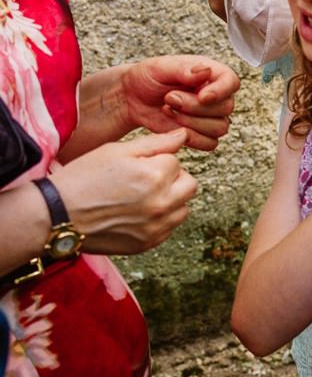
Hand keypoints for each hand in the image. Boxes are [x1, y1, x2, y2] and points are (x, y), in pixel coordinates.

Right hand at [49, 129, 197, 254]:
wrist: (57, 215)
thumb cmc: (83, 179)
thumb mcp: (116, 151)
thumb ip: (156, 143)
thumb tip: (184, 134)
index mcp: (154, 176)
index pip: (176, 161)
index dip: (156, 160)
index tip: (136, 166)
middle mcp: (161, 203)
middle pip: (189, 185)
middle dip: (172, 179)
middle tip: (144, 179)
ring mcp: (156, 226)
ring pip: (183, 208)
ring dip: (170, 200)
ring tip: (140, 197)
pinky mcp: (149, 243)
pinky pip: (170, 227)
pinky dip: (160, 219)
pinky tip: (136, 213)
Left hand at [121, 56, 239, 150]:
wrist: (133, 98)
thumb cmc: (148, 78)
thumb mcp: (161, 67)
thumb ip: (184, 69)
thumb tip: (206, 71)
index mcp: (211, 74)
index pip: (232, 82)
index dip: (221, 91)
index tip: (202, 96)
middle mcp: (216, 96)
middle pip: (225, 108)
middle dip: (195, 107)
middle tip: (169, 98)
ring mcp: (211, 117)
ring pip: (219, 128)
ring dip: (191, 122)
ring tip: (169, 109)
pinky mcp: (202, 134)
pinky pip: (210, 143)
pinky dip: (192, 138)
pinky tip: (173, 125)